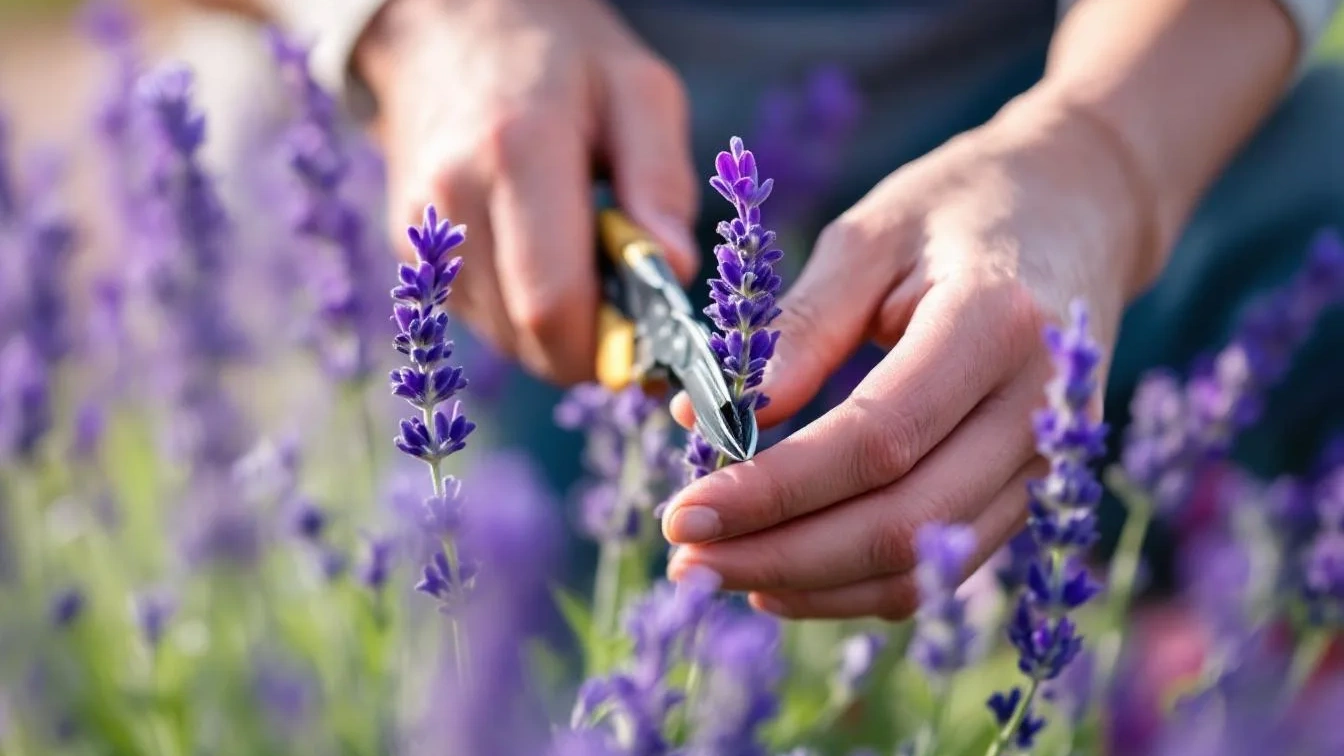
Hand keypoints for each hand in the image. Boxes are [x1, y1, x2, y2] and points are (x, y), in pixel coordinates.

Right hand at [356, 0, 699, 382]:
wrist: (451, 23)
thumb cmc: (563, 57)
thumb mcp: (640, 91)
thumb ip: (662, 182)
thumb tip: (674, 273)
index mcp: (518, 152)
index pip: (553, 305)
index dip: (611, 344)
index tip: (656, 335)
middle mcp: (455, 199)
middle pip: (529, 336)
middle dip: (593, 344)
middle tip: (630, 302)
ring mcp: (424, 229)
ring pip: (505, 339)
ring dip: (559, 330)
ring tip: (585, 262)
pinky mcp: (411, 248)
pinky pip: (482, 317)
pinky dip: (525, 311)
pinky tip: (545, 255)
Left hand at [662, 92, 1158, 619]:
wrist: (1083, 208)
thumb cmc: (961, 208)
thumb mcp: (870, 235)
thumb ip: (797, 327)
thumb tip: (704, 417)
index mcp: (997, 325)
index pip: (876, 439)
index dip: (774, 488)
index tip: (685, 511)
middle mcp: (1038, 411)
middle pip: (901, 522)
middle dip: (778, 552)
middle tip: (683, 559)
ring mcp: (1046, 464)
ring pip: (920, 565)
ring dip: (809, 583)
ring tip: (716, 571)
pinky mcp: (1030, 492)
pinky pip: (938, 567)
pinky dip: (853, 585)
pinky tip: (781, 574)